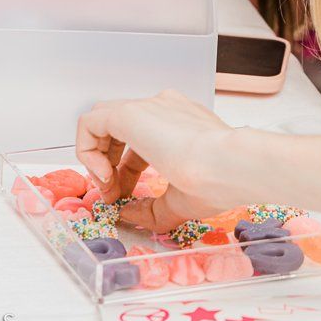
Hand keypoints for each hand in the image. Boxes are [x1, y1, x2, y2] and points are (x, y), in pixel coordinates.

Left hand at [76, 90, 239, 231]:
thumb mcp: (181, 201)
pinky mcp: (129, 113)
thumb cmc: (221, 180)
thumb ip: (152, 209)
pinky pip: (90, 123)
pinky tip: (104, 174)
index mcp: (180, 123)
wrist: (232, 164)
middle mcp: (163, 109)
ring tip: (106, 184)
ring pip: (102, 119)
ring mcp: (147, 107)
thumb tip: (129, 214)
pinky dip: (88, 150)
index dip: (126, 172)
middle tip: (114, 193)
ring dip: (97, 155)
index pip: (141, 140)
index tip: (127, 196)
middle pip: (119, 129)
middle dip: (110, 163)